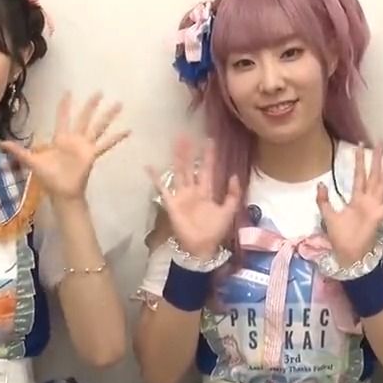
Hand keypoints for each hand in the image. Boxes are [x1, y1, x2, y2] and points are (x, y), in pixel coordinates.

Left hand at [0, 92, 128, 201]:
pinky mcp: (93, 154)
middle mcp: (75, 138)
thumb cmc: (48, 177)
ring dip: (108, 116)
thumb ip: (17, 150)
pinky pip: (106, 144)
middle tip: (99, 91)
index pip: (63, 117)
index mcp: (61, 138)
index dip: (65, 105)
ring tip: (118, 105)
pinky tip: (128, 131)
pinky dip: (117, 138)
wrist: (62, 192)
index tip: (68, 92)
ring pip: (98, 126)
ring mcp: (86, 146)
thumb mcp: (30, 161)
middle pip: (84, 117)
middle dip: (91, 104)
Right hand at [148, 136, 241, 258]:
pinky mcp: (171, 203)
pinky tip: (149, 167)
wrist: (201, 247)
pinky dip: (155, 178)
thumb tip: (234, 175)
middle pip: (191, 167)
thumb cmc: (214, 231)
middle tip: (187, 135)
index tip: (210, 141)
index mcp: (207, 192)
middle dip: (190, 152)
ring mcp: (181, 195)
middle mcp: (193, 190)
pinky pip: (162, 188)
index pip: (208, 169)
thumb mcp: (228, 211)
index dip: (209, 156)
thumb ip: (232, 194)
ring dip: (178, 158)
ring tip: (176, 143)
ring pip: (179, 172)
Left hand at [317, 144, 382, 266]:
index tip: (361, 145)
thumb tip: (320, 183)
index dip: (360, 161)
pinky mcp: (379, 216)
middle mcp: (368, 200)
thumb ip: (324, 200)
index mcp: (357, 199)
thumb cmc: (340, 238)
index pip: (359, 175)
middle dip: (378, 159)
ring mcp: (376, 206)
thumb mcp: (328, 215)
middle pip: (374, 175)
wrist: (347, 255)